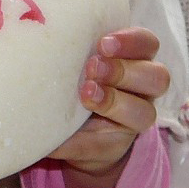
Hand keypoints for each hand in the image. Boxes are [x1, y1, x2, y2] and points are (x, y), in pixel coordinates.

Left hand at [47, 27, 169, 187]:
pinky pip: (107, 145)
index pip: (147, 44)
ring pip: (145, 111)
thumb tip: (31, 44)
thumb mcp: (76, 63)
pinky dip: (85, 139)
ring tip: (86, 96)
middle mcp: (143, 89)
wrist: (79, 132)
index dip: (131, 41)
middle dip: (124, 70)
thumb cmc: (78, 81)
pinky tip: (66, 134)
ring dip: (114, 102)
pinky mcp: (117, 146)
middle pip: (157, 77)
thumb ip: (68, 52)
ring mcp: (135, 119)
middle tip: (92, 67)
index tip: (102, 43)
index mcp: (135, 59)